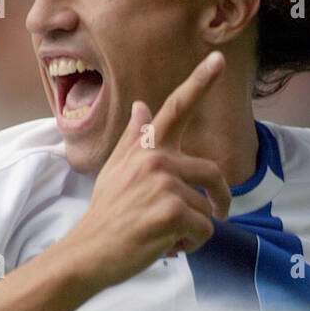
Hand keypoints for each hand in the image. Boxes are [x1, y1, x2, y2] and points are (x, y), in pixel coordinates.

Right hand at [62, 50, 230, 291]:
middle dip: (220, 199)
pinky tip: (168, 247)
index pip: (176, 108)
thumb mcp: (115, 170)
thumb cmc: (106, 215)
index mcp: (146, 148)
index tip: (218, 58)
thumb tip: (143, 106)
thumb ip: (134, 139)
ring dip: (194, 229)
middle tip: (220, 214)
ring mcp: (164, 184)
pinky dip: (192, 245)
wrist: (88, 252)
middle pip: (213, 174)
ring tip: (166, 236)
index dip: (199, 82)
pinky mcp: (172, 212)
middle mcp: (156, 159)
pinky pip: (204, 231)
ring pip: (207, 210)